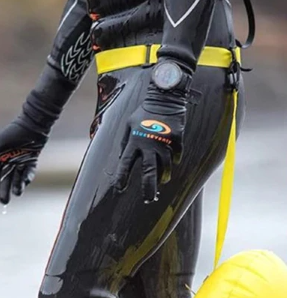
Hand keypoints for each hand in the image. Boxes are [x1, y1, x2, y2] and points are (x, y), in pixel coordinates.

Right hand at [0, 120, 47, 204]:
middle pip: (5, 179)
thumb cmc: (13, 132)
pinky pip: (28, 172)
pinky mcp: (31, 161)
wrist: (32, 124)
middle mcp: (8, 162)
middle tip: (4, 201)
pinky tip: (25, 182)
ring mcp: (20, 162)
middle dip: (4, 190)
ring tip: (16, 193)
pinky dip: (27, 177)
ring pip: (17, 178)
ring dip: (16, 186)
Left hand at [114, 86, 187, 203]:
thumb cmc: (144, 112)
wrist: (165, 97)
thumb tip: (122, 159)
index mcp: (134, 141)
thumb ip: (125, 143)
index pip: (125, 164)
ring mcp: (164, 142)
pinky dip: (174, 161)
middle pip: (149, 171)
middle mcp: (149, 144)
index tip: (120, 190)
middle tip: (149, 200)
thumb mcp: (128, 125)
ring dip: (163, 177)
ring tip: (161, 182)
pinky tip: (172, 163)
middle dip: (149, 188)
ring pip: (165, 167)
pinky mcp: (177, 139)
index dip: (122, 178)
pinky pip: (176, 156)